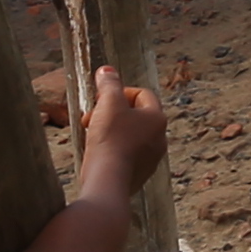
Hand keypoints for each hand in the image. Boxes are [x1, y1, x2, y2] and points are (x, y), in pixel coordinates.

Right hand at [69, 63, 166, 195]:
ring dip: (110, 131)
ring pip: (129, 136)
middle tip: (91, 118)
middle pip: (135, 116)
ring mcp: (151, 158)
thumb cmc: (110, 139)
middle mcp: (160, 138)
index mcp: (157, 118)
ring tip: (90, 135)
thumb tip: (107, 70)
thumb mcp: (108, 104)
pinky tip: (96, 153)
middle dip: (110, 113)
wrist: (108, 181)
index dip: (119, 92)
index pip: (142, 94)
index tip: (100, 100)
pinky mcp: (139, 175)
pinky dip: (112, 150)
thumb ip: (109, 84)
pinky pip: (126, 155)